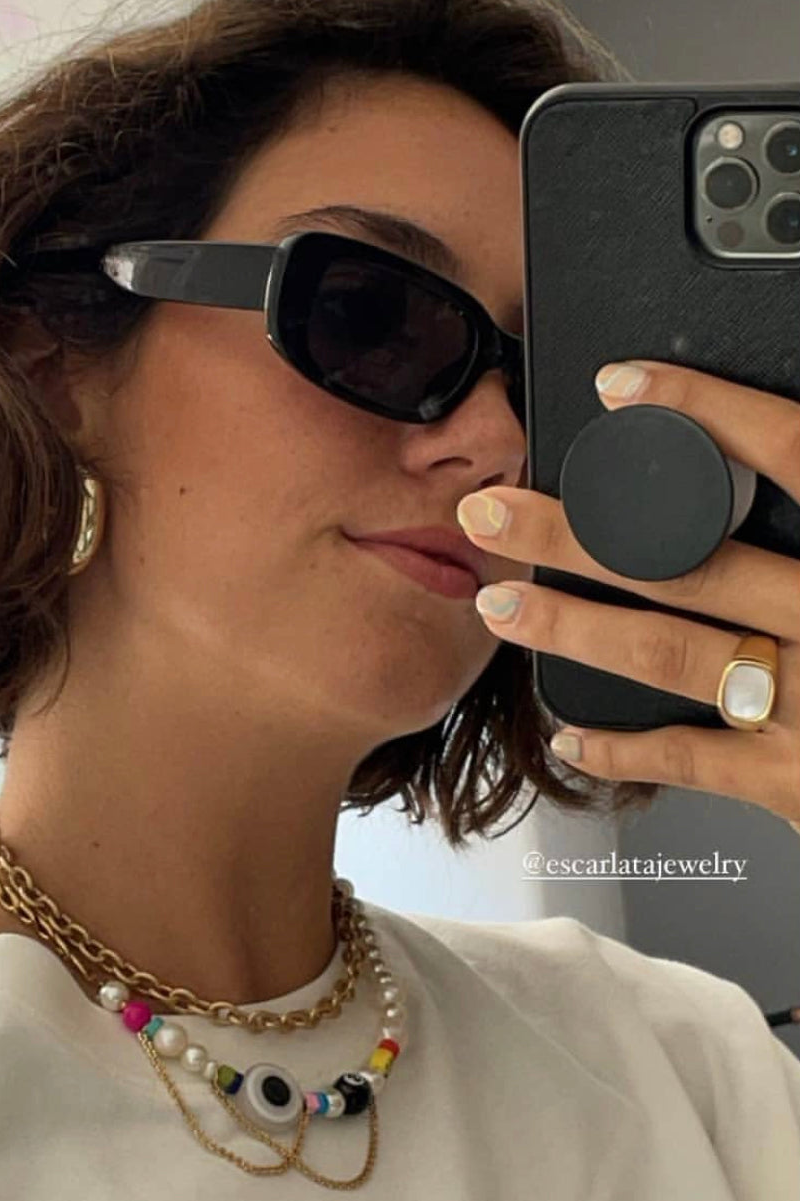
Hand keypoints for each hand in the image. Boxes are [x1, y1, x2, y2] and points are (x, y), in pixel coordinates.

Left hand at [455, 359, 799, 821]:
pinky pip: (695, 762)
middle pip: (690, 561)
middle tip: (494, 512)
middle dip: (578, 536)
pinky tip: (569, 735)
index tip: (622, 385)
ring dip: (576, 628)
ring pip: (673, 655)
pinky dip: (625, 750)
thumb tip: (787, 450)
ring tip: (500, 603)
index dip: (703, 412)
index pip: (796, 453)